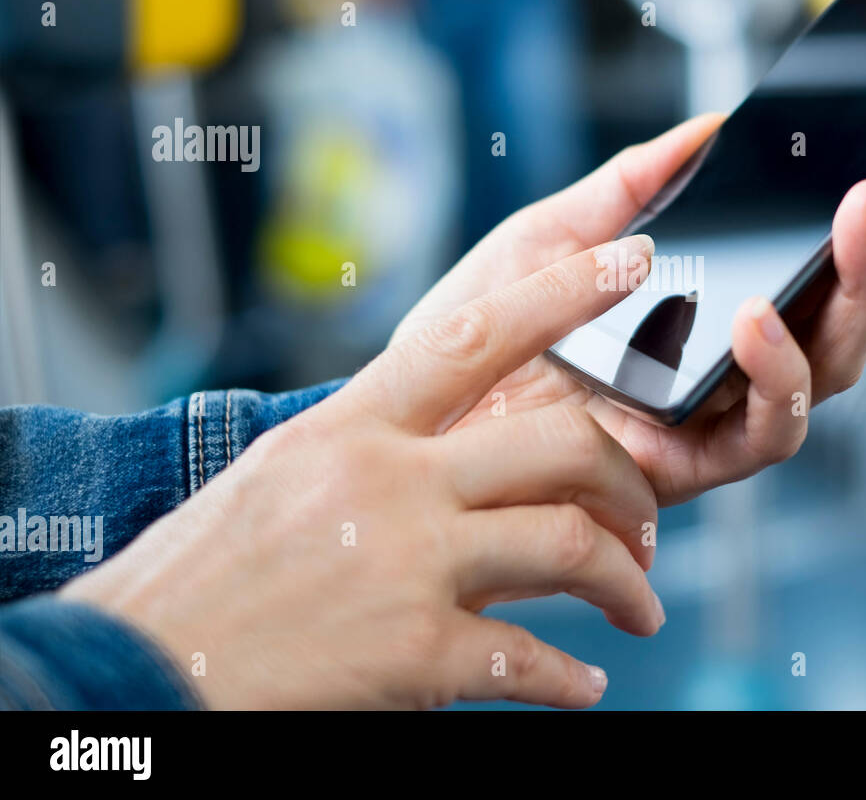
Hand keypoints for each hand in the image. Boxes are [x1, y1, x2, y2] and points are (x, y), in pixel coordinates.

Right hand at [61, 238, 665, 709]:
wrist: (135, 668)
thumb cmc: (208, 571)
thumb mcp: (287, 474)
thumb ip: (377, 446)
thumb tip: (459, 444)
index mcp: (353, 425)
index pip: (478, 333)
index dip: (566, 291)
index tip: (635, 260)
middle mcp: (386, 480)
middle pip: (562, 445)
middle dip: (629, 484)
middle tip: (648, 523)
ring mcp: (404, 563)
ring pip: (569, 546)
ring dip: (624, 583)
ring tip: (637, 610)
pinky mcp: (412, 654)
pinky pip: (529, 660)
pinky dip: (570, 680)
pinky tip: (582, 687)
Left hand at [393, 116, 865, 504]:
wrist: (412, 417)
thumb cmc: (480, 327)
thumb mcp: (555, 230)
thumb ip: (634, 181)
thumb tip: (713, 127)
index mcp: (719, 302)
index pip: (826, 253)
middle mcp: (735, 365)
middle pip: (853, 308)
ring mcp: (719, 418)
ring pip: (831, 370)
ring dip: (856, 292)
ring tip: (852, 218)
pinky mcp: (689, 469)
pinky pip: (764, 434)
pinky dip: (774, 375)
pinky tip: (756, 317)